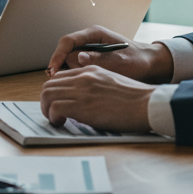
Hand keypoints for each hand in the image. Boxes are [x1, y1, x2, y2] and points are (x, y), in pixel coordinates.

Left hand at [39, 66, 155, 132]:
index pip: (60, 77)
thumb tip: (84, 99)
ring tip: (57, 120)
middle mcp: (83, 77)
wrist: (146, 103)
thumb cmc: (135, 99)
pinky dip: (53, 117)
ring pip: (47, 95)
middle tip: (53, 114)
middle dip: (46, 101)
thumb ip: (95, 85)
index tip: (58, 103)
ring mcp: (81, 90)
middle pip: (49, 85)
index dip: (55, 91)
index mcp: (90, 70)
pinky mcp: (81, 106)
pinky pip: (54, 109)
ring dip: (47, 109)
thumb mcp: (112, 82)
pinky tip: (62, 123)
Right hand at [45, 25, 173, 83]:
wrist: (150, 64)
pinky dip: (79, 76)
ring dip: (76, 74)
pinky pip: (78, 68)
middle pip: (67, 53)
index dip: (57, 56)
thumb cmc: (138, 60)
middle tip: (79, 82)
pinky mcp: (92, 60)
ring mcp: (90, 50)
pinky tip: (86, 85)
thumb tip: (78, 57)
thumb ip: (100, 59)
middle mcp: (89, 40)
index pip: (67, 41)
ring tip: (89, 83)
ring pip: (71, 62)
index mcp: (95, 34)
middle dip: (69, 68)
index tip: (52, 71)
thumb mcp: (121, 60)